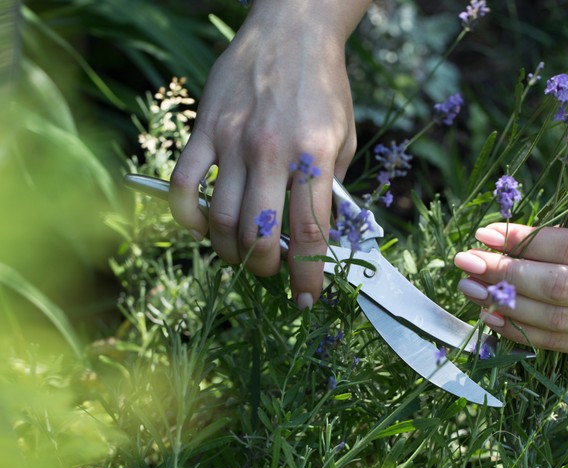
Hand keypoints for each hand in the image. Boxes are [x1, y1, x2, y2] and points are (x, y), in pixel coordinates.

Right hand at [169, 1, 367, 307]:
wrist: (292, 30)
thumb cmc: (324, 88)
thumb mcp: (346, 136)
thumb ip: (332, 186)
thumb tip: (321, 233)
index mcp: (316, 154)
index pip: (310, 232)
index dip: (308, 274)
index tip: (307, 299)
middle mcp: (272, 151)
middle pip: (261, 234)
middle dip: (266, 267)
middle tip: (271, 270)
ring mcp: (233, 140)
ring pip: (221, 218)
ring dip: (230, 250)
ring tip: (242, 253)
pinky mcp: (205, 129)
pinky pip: (183, 184)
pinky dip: (187, 217)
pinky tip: (202, 227)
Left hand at [453, 216, 567, 354]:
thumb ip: (563, 231)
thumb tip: (498, 238)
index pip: (567, 247)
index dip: (523, 241)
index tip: (484, 234)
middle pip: (556, 286)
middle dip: (505, 274)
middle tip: (466, 262)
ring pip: (551, 319)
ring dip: (503, 304)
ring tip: (469, 288)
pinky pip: (553, 342)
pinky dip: (516, 330)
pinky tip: (489, 314)